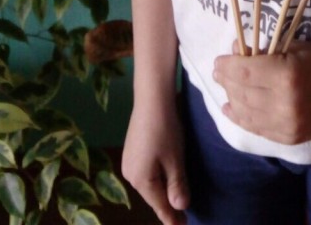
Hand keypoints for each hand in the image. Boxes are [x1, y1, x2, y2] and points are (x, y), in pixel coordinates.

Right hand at [121, 100, 189, 224]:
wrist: (152, 98)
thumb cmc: (166, 129)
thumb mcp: (175, 159)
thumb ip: (177, 184)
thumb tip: (179, 208)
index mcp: (140, 179)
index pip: (159, 205)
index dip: (171, 218)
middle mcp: (130, 174)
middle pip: (152, 195)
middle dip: (166, 206)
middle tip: (182, 218)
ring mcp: (129, 161)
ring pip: (149, 183)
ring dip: (162, 191)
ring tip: (175, 201)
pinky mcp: (132, 150)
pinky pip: (146, 172)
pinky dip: (157, 179)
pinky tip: (164, 179)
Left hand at [213, 40, 310, 145]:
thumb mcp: (290, 46)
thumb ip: (261, 52)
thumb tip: (232, 51)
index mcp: (286, 75)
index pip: (244, 72)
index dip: (226, 67)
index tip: (218, 61)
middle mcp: (285, 104)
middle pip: (242, 94)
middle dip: (226, 82)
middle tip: (218, 73)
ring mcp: (289, 125)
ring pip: (247, 115)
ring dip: (232, 100)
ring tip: (225, 90)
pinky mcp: (292, 137)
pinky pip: (260, 130)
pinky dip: (243, 119)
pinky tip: (233, 109)